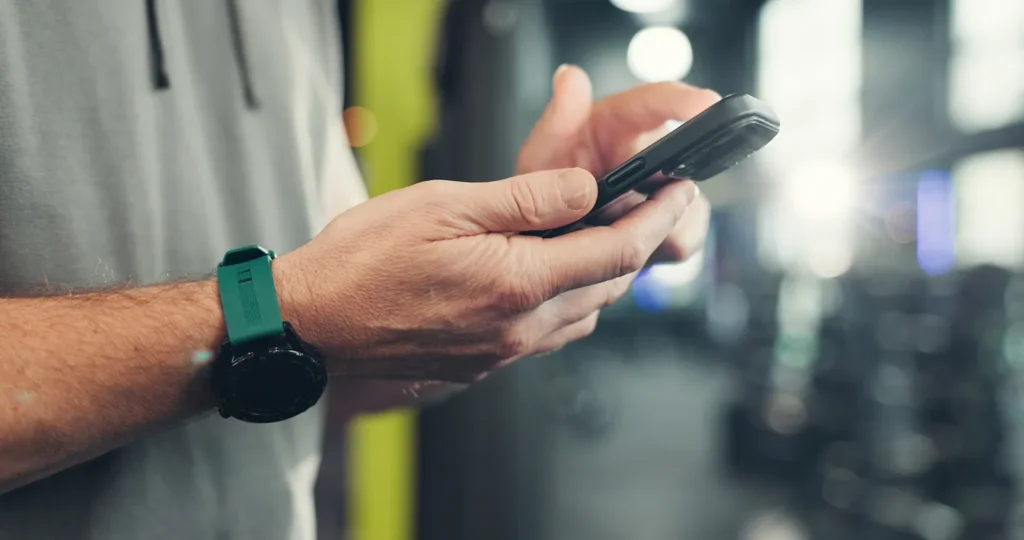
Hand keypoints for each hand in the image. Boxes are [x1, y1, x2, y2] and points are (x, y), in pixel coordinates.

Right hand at [275, 168, 696, 382]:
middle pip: (608, 285)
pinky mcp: (483, 364)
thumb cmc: (363, 263)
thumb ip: (525, 199)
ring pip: (583, 313)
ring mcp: (503, 352)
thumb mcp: (445, 205)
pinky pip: (548, 333)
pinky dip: (567, 301)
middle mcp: (520, 328)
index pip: (617, 252)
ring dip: (602, 274)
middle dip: (637, 243)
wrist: (311, 326)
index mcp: (518, 284)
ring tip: (599, 235)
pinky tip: (548, 277)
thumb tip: (584, 189)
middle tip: (647, 206)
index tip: (677, 194)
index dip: (656, 219)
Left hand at [518, 65, 715, 263]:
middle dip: (674, 184)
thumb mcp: (543, 154)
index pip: (658, 101)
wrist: (547, 229)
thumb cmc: (545, 182)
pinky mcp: (667, 226)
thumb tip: (569, 76)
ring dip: (660, 220)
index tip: (707, 103)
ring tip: (620, 226)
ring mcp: (664, 191)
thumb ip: (557, 120)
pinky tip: (626, 245)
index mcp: (622, 122)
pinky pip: (681, 237)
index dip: (684, 101)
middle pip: (688, 160)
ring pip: (687, 205)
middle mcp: (651, 152)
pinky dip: (657, 245)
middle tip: (654, 200)